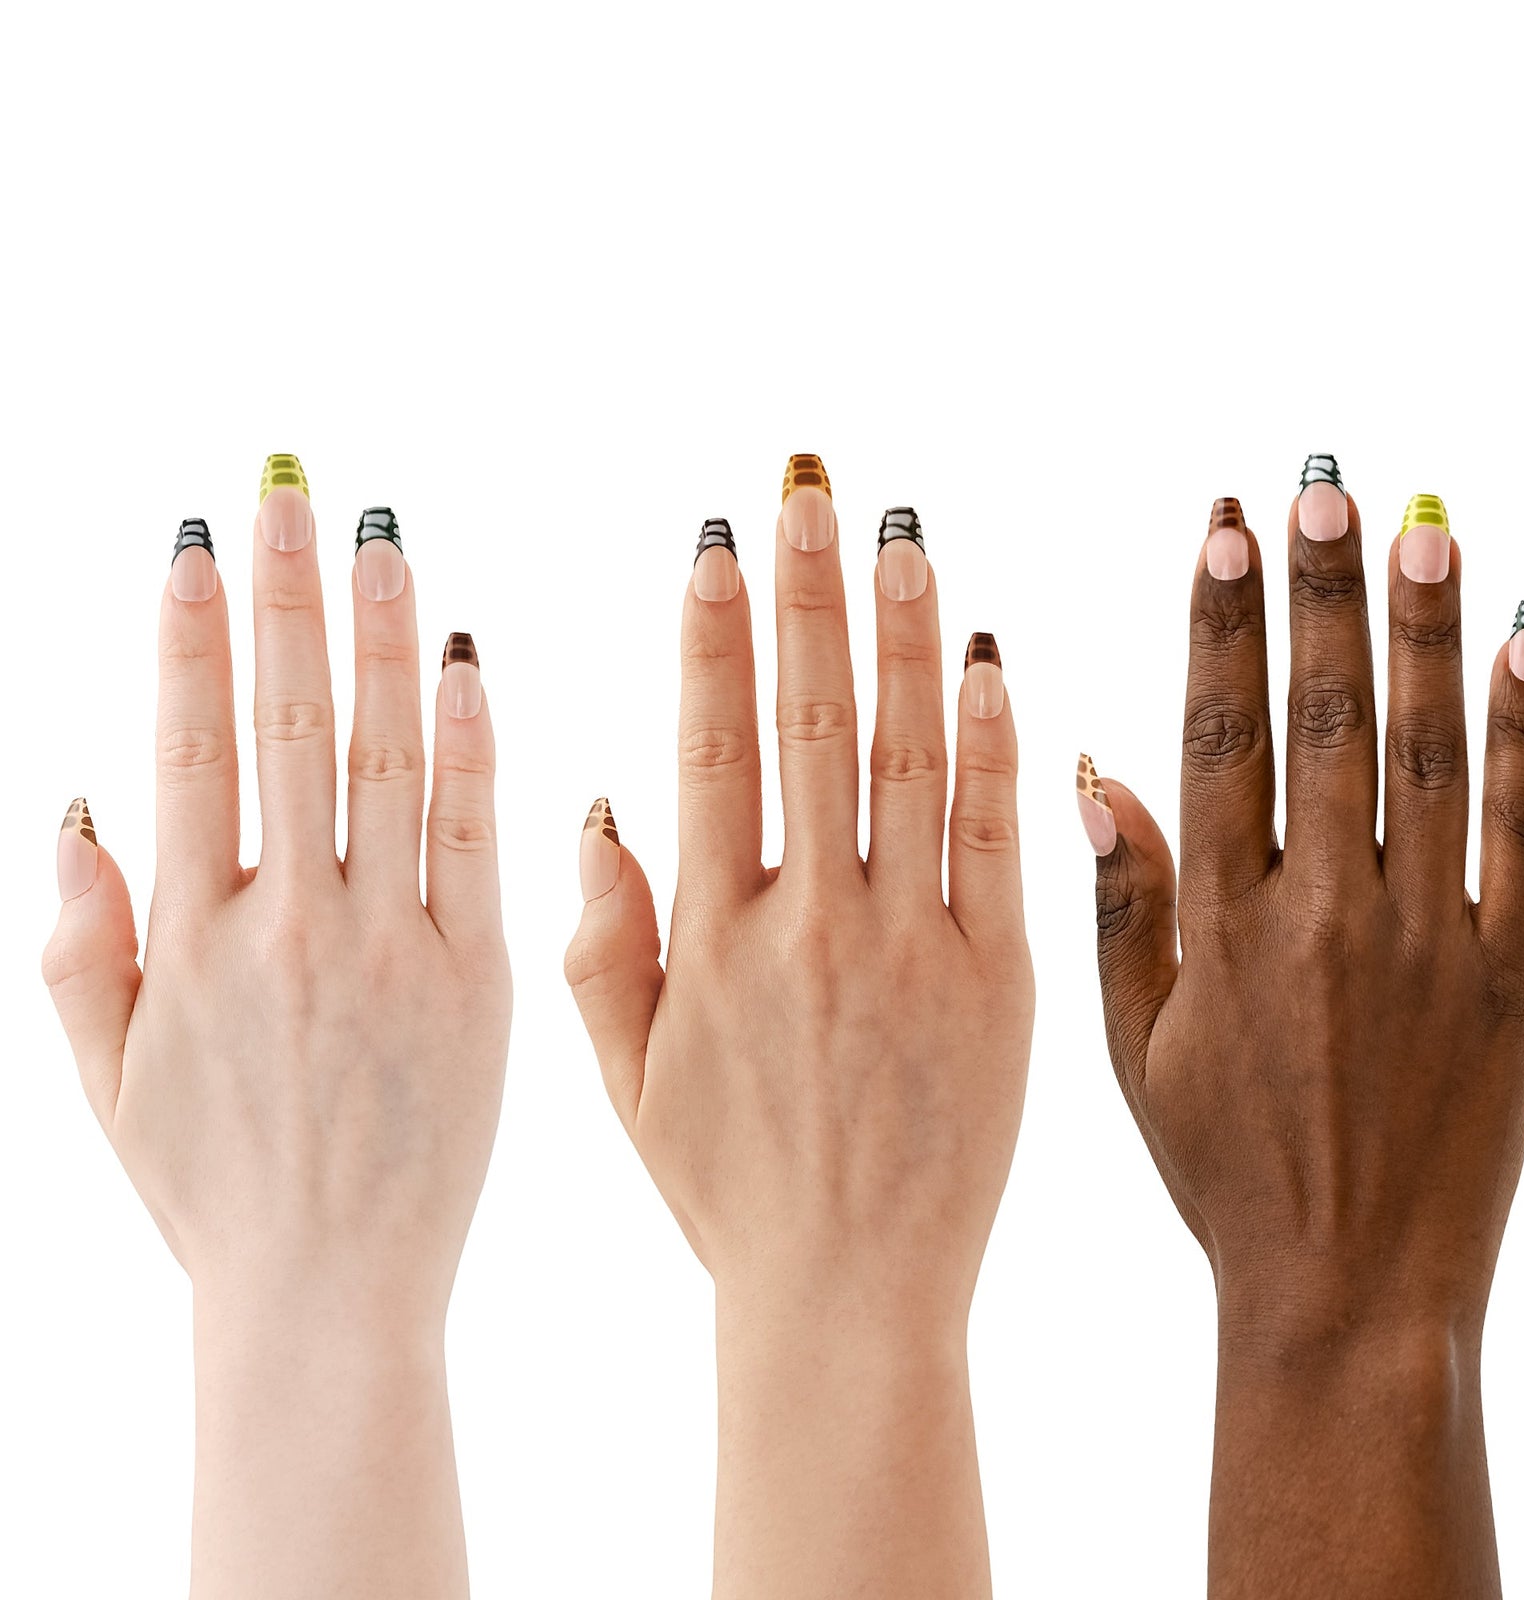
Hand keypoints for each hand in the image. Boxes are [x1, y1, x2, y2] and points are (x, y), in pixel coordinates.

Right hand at [42, 462, 510, 1599]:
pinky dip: (473, 748)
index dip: (190, 634)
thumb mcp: (107, 1076)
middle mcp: (286, 924)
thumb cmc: (215, 1189)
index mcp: (188, 937)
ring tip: (381, 537)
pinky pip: (474, 843)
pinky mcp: (479, 981)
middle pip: (285, 725)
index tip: (199, 535)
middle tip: (292, 487)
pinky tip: (466, 660)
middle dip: (286, 595)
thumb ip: (81, 937)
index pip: (189, 746)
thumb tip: (80, 800)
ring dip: (382, 639)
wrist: (328, 1296)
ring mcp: (389, 947)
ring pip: (385, 761)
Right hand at [566, 461, 1033, 1597]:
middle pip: (811, 724)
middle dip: (806, 592)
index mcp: (715, 939)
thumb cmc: (728, 1190)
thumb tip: (599, 800)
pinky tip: (989, 653)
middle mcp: (813, 926)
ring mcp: (917, 949)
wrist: (850, 1297)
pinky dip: (996, 743)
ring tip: (898, 530)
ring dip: (902, 634)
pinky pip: (999, 841)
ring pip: (909, 759)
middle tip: (806, 485)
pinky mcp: (1006, 983)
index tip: (720, 539)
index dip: (715, 635)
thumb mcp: (625, 1078)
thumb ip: (604, 937)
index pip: (714, 748)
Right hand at [1083, 460, 1523, 1596]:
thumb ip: (1123, 904)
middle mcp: (1324, 915)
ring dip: (1424, 632)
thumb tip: (1096, 770)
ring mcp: (1430, 943)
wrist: (1351, 1297)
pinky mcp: (1517, 980)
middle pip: (1325, 718)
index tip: (1220, 528)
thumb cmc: (1225, 1173)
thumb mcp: (1133, 1050)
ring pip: (1428, 755)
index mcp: (1223, 926)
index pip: (1219, 736)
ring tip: (1419, 527)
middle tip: (1318, 486)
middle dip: (1318, 592)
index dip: (1219, 624)